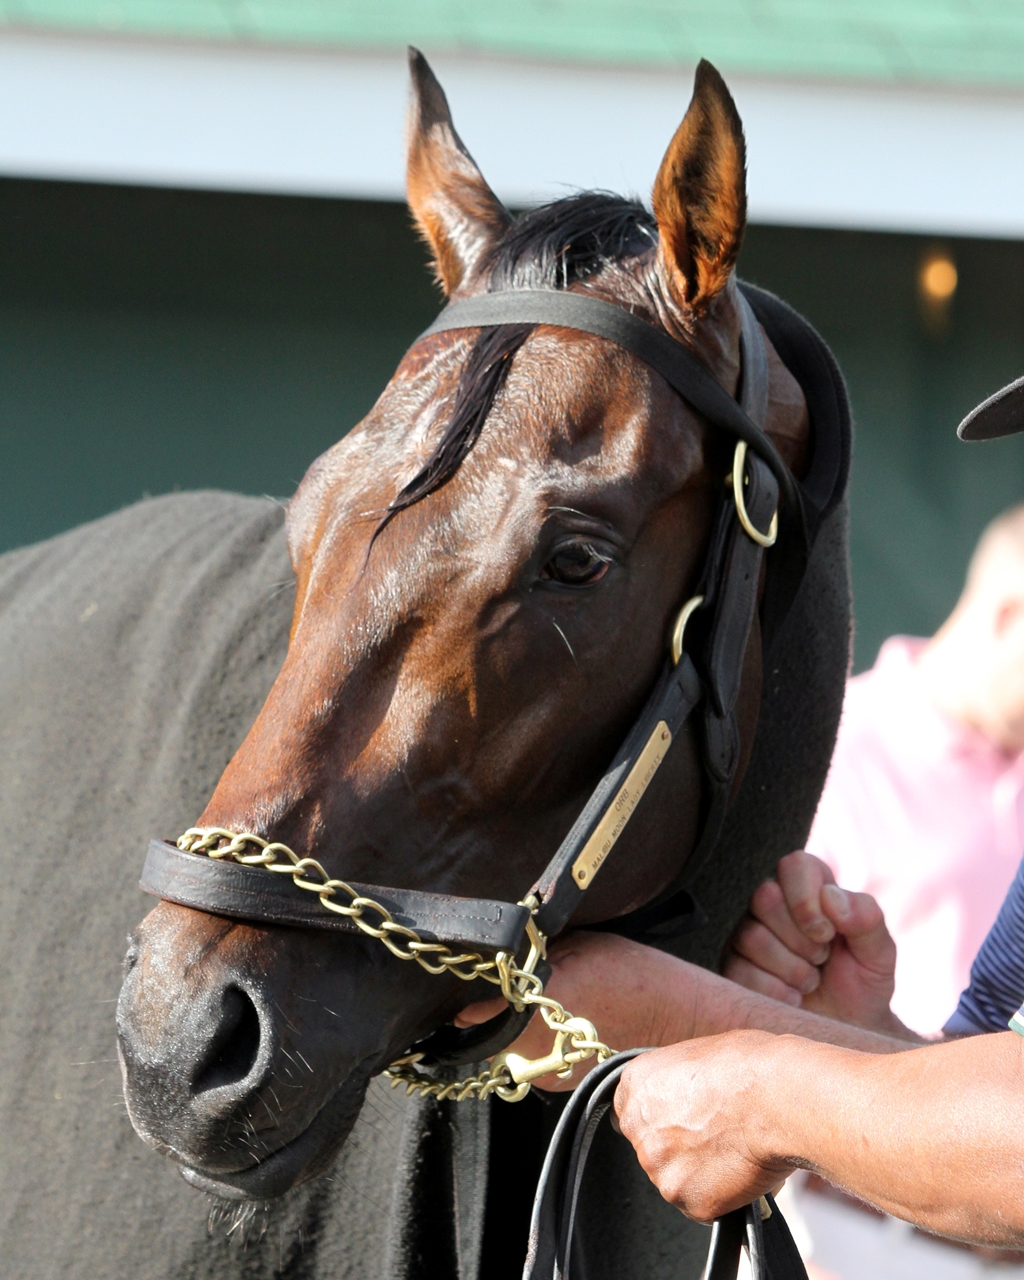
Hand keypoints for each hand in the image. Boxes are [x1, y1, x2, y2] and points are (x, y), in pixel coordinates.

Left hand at [455, 931, 691, 1090]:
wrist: (672, 1019)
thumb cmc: (631, 974)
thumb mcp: (578, 945)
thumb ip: (533, 957)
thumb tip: (500, 959)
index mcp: (542, 1002)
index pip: (481, 1010)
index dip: (469, 998)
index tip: (464, 987)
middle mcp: (540, 1042)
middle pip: (488, 1029)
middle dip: (492, 1010)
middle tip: (510, 990)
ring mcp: (548, 1067)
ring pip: (505, 1047)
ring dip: (511, 1028)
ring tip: (541, 1007)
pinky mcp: (558, 1081)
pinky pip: (527, 1060)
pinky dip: (531, 1044)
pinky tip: (556, 1026)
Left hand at [614, 1032, 792, 1220]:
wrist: (775, 1098)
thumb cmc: (747, 1066)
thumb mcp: (698, 1055)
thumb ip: (678, 1083)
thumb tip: (688, 1097)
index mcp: (637, 1084)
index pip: (630, 1111)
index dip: (657, 1117)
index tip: (678, 1121)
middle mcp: (640, 1130)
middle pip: (652, 1148)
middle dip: (678, 1147)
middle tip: (714, 1136)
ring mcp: (662, 1171)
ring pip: (677, 1179)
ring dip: (699, 1173)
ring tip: (734, 1150)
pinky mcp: (690, 1202)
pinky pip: (702, 1204)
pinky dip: (721, 1195)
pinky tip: (741, 1171)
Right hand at [724, 851, 901, 1035]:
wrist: (847, 1030)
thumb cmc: (862, 983)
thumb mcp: (879, 952)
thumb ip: (866, 918)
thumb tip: (830, 898)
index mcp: (808, 887)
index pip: (793, 865)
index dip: (808, 900)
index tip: (828, 933)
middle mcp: (771, 903)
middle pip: (764, 897)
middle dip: (801, 939)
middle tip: (821, 958)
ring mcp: (745, 935)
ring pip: (751, 935)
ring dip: (792, 969)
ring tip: (810, 980)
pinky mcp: (731, 968)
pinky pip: (740, 971)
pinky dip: (776, 992)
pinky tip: (792, 998)